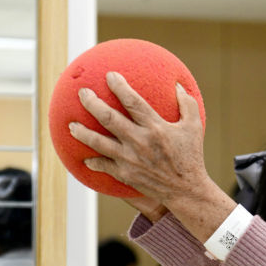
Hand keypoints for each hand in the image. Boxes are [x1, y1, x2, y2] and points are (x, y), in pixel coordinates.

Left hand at [68, 72, 223, 213]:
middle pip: (108, 118)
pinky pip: (104, 166)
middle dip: (92, 103)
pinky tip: (85, 158)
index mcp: (155, 127)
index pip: (132, 102)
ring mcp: (130, 159)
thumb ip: (187, 104)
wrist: (186, 190)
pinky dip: (93, 161)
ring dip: (82, 133)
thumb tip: (178, 85)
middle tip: (82, 93)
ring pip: (99, 143)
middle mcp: (139, 141)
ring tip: (71, 125)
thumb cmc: (191, 156)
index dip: (119, 86)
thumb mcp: (194, 127)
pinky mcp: (125, 174)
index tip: (109, 75)